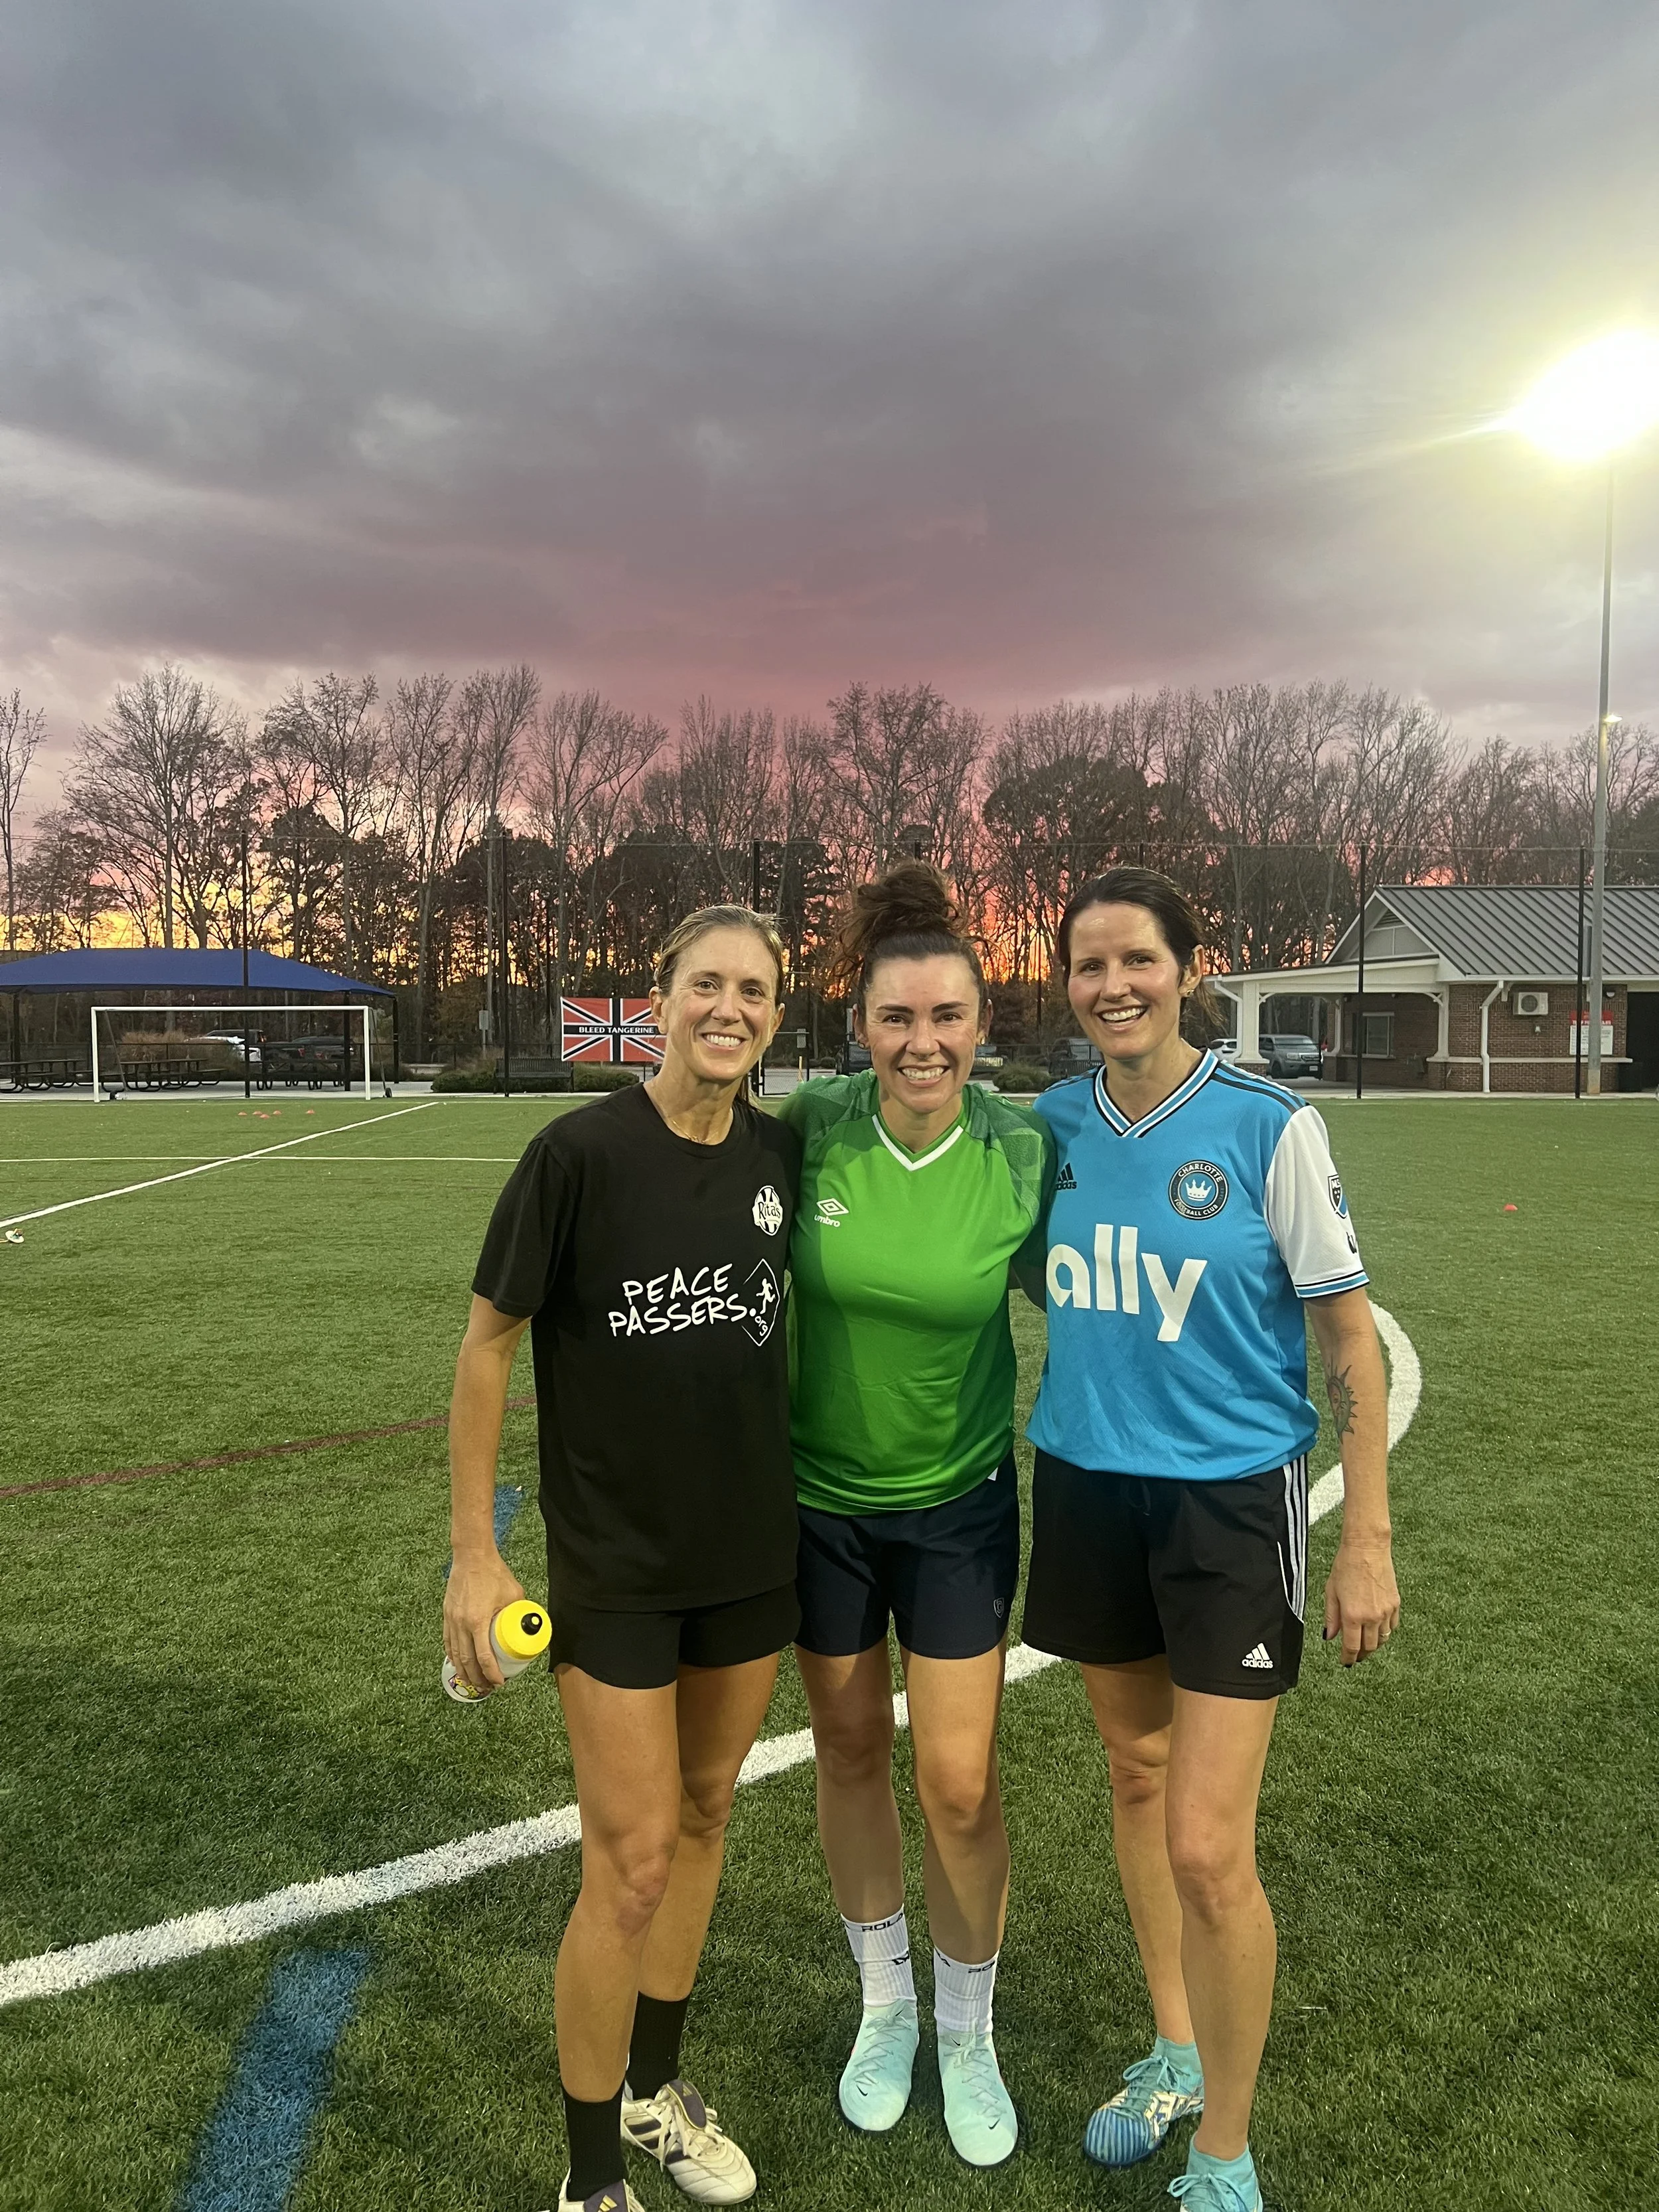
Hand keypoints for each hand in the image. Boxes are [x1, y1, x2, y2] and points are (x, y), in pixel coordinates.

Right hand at [443, 1551, 525, 1692]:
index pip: (483, 1657)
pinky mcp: (447, 1616)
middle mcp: (462, 1624)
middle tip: (487, 1689)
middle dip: (477, 1679)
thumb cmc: (493, 1572)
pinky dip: (452, 1657)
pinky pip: (447, 1642)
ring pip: (455, 1655)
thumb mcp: (513, 1593)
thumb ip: (519, 1611)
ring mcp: (452, 1620)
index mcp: (478, 1620)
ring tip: (473, 1684)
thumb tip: (529, 1625)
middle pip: (467, 1661)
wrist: (471, 1556)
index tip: (499, 1682)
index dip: (491, 1673)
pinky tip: (458, 1665)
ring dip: (463, 1673)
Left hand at [1322, 1536, 1399, 1666]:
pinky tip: (1377, 1628)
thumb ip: (1331, 1617)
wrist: (1367, 1548)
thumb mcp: (1331, 1592)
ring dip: (1373, 1645)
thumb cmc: (1346, 1566)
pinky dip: (1384, 1632)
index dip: (1348, 1658)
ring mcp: (1386, 1611)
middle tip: (1355, 1655)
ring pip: (1382, 1639)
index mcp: (1353, 1615)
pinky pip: (1392, 1627)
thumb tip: (1329, 1636)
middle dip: (1361, 1654)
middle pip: (1369, 1648)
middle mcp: (1372, 1617)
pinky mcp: (1396, 1604)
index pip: (1352, 1647)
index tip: (1345, 1662)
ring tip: (1365, 1643)